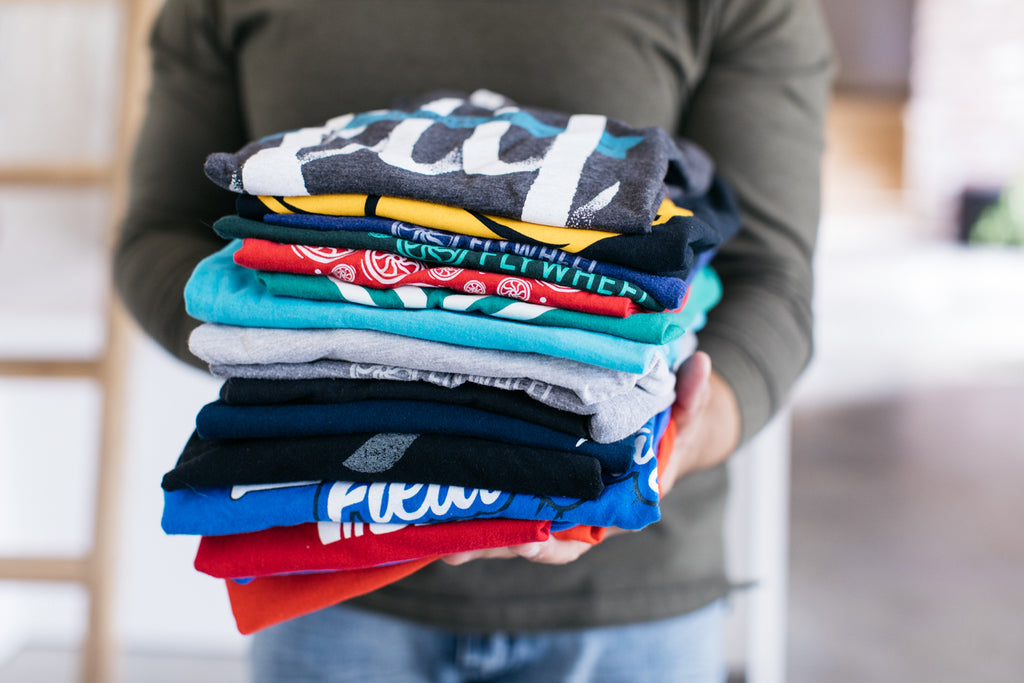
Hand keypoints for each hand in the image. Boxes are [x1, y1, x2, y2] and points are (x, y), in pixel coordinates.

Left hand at [441, 351, 739, 566]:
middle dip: (494, 543)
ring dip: (470, 524)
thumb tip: (699, 365)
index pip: (577, 536)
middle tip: (455, 546)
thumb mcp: (689, 416)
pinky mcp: (529, 472)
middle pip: (529, 536)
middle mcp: (575, 508)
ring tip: (428, 523)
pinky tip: (431, 487)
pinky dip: (469, 493)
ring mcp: (549, 493)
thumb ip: (693, 398)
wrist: (667, 426)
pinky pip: (498, 489)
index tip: (530, 542)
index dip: (553, 544)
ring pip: (506, 518)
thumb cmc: (675, 427)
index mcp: (612, 507)